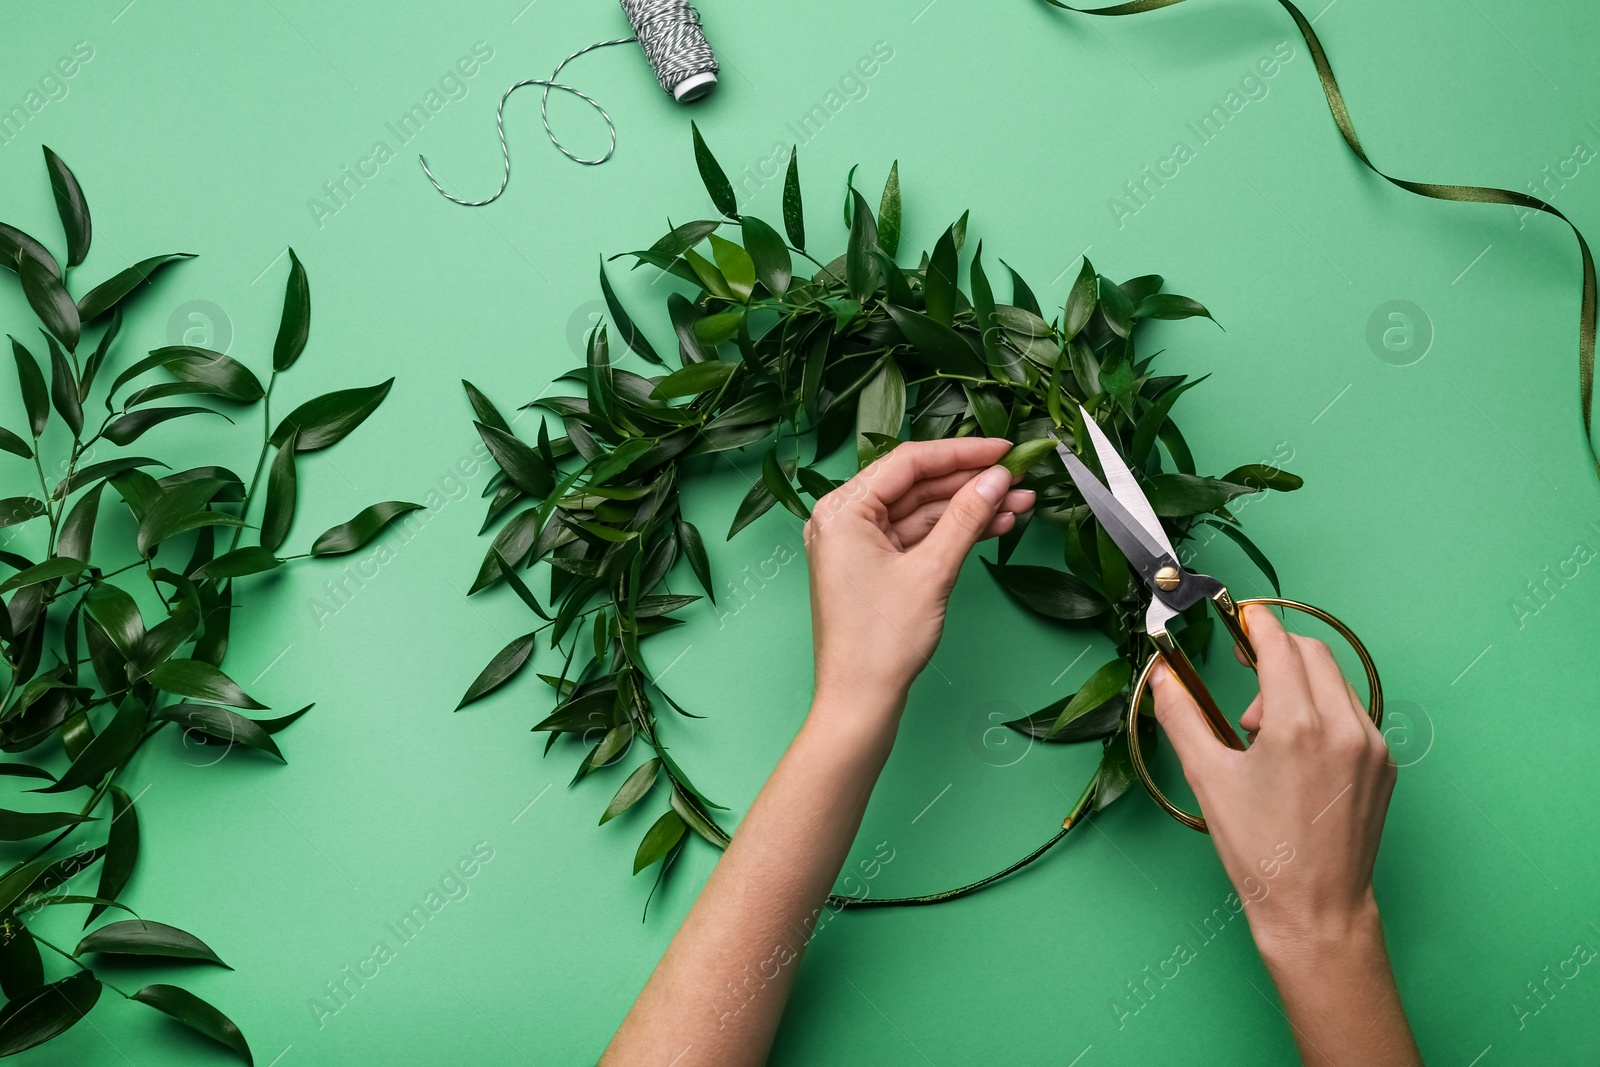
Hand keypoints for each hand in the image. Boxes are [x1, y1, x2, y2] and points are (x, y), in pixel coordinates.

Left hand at [803, 439, 1033, 711]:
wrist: (860, 700)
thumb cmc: (881, 641)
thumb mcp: (932, 570)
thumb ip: (966, 518)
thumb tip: (996, 478)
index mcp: (842, 510)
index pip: (908, 462)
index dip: (962, 452)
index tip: (1005, 449)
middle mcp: (844, 519)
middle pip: (917, 484)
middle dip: (971, 482)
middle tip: (1020, 476)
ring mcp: (858, 544)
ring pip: (922, 511)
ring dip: (970, 507)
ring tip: (1021, 502)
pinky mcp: (874, 566)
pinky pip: (918, 536)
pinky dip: (954, 532)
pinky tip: (996, 525)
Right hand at [1151, 605, 1395, 962]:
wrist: (1316, 910)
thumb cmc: (1261, 853)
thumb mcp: (1209, 779)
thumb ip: (1181, 717)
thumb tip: (1160, 677)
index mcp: (1298, 727)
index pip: (1280, 646)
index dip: (1255, 624)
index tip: (1238, 617)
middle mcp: (1344, 728)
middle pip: (1312, 653)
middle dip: (1275, 652)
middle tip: (1244, 670)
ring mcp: (1371, 746)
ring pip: (1335, 681)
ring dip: (1298, 683)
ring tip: (1265, 729)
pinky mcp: (1384, 765)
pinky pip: (1353, 712)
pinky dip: (1322, 710)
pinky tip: (1295, 748)